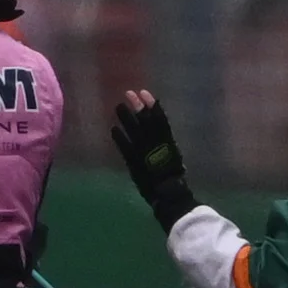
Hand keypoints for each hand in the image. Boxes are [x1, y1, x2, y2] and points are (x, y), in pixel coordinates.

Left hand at [109, 90, 196, 227]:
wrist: (170, 194)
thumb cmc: (174, 179)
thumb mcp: (175, 157)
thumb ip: (166, 145)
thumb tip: (161, 135)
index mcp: (168, 142)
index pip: (161, 120)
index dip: (153, 105)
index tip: (145, 93)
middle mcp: (157, 145)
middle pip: (147, 122)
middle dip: (138, 107)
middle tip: (129, 93)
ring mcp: (146, 153)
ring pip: (136, 132)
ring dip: (127, 118)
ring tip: (118, 106)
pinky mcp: (136, 164)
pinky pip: (127, 149)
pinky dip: (120, 139)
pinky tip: (112, 129)